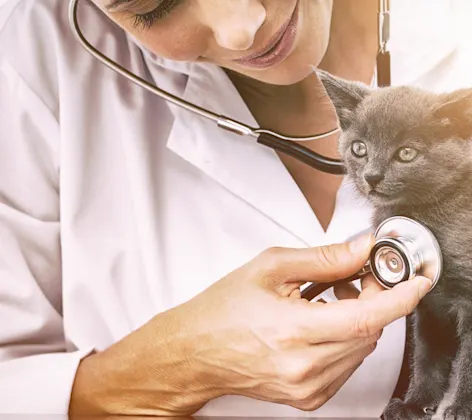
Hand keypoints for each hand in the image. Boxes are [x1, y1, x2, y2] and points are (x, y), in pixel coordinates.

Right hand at [69, 234, 432, 415]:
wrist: (196, 350)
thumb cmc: (222, 310)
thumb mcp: (271, 268)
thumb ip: (323, 258)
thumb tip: (360, 249)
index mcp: (293, 331)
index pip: (366, 317)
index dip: (399, 297)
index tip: (417, 280)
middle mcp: (304, 366)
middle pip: (368, 330)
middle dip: (372, 298)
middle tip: (357, 275)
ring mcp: (307, 387)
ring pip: (361, 347)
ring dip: (357, 319)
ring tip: (327, 298)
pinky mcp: (308, 397)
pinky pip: (346, 364)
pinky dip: (344, 338)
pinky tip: (320, 322)